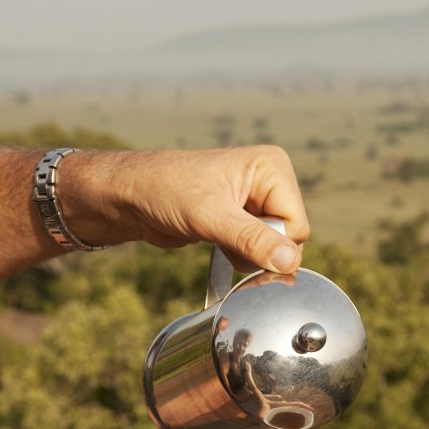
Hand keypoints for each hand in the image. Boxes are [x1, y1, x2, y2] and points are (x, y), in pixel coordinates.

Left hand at [55, 147, 309, 272]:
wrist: (132, 197)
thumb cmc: (166, 192)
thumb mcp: (210, 217)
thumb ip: (252, 240)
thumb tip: (289, 261)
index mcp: (272, 167)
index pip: (297, 225)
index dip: (273, 244)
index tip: (239, 243)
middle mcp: (270, 180)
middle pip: (289, 237)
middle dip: (261, 251)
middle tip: (226, 241)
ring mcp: (257, 200)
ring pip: (274, 247)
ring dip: (249, 255)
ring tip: (218, 239)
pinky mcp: (243, 217)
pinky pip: (258, 249)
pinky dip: (241, 256)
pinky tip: (218, 244)